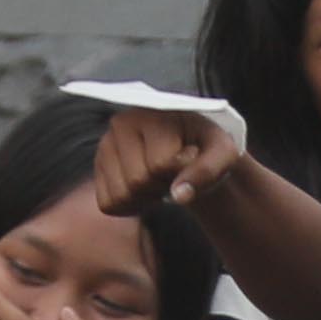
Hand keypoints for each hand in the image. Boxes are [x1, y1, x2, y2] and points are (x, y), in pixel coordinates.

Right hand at [92, 102, 233, 219]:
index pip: (160, 164)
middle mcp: (119, 124)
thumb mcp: (223, 153)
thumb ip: (208, 170)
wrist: (191, 147)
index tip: (190, 156)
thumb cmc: (207, 147)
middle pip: (136, 181)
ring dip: (146, 197)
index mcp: (150, 113)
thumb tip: (179, 195)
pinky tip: (145, 189)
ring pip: (120, 196)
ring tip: (159, 179)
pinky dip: (130, 206)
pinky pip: (108, 205)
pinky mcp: (98, 168)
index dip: (181, 171)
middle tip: (174, 172)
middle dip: (161, 185)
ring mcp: (104, 147)